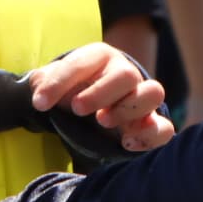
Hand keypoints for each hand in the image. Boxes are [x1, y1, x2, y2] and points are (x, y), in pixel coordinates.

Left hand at [27, 45, 173, 152]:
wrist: (91, 107)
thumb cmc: (70, 90)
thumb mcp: (52, 84)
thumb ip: (43, 84)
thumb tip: (37, 91)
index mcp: (99, 58)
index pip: (83, 63)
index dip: (60, 82)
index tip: (39, 103)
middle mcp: (125, 74)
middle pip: (126, 75)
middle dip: (100, 93)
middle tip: (77, 109)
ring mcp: (141, 98)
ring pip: (153, 93)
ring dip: (129, 108)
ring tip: (103, 122)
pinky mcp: (152, 124)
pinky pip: (165, 128)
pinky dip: (149, 135)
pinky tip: (126, 143)